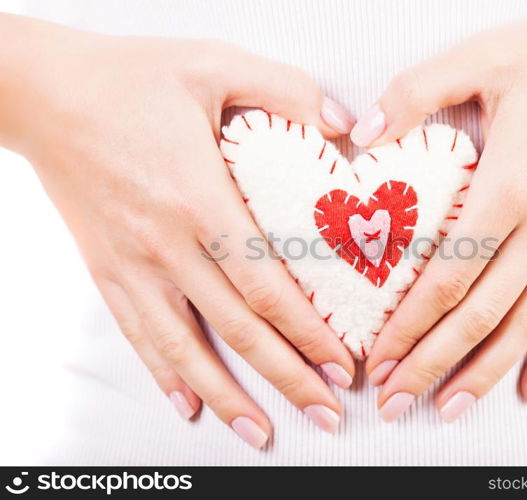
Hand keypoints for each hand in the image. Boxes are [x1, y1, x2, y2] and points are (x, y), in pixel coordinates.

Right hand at [0, 15, 356, 445]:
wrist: (43, 94)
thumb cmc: (128, 79)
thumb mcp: (214, 63)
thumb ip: (287, 91)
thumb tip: (344, 126)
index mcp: (198, 197)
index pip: (266, 284)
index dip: (307, 331)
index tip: (340, 363)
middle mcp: (165, 244)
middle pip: (237, 329)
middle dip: (287, 378)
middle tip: (325, 413)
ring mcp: (132, 264)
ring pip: (185, 347)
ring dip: (228, 397)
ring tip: (263, 434)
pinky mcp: (107, 270)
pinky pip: (139, 334)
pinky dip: (166, 374)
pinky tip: (188, 404)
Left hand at [354, 0, 526, 420]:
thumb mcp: (480, 58)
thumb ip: (414, 94)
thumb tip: (361, 134)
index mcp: (508, 187)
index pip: (447, 277)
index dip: (409, 325)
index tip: (379, 359)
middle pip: (479, 316)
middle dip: (431, 365)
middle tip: (395, 403)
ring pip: (525, 325)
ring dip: (483, 373)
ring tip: (448, 409)